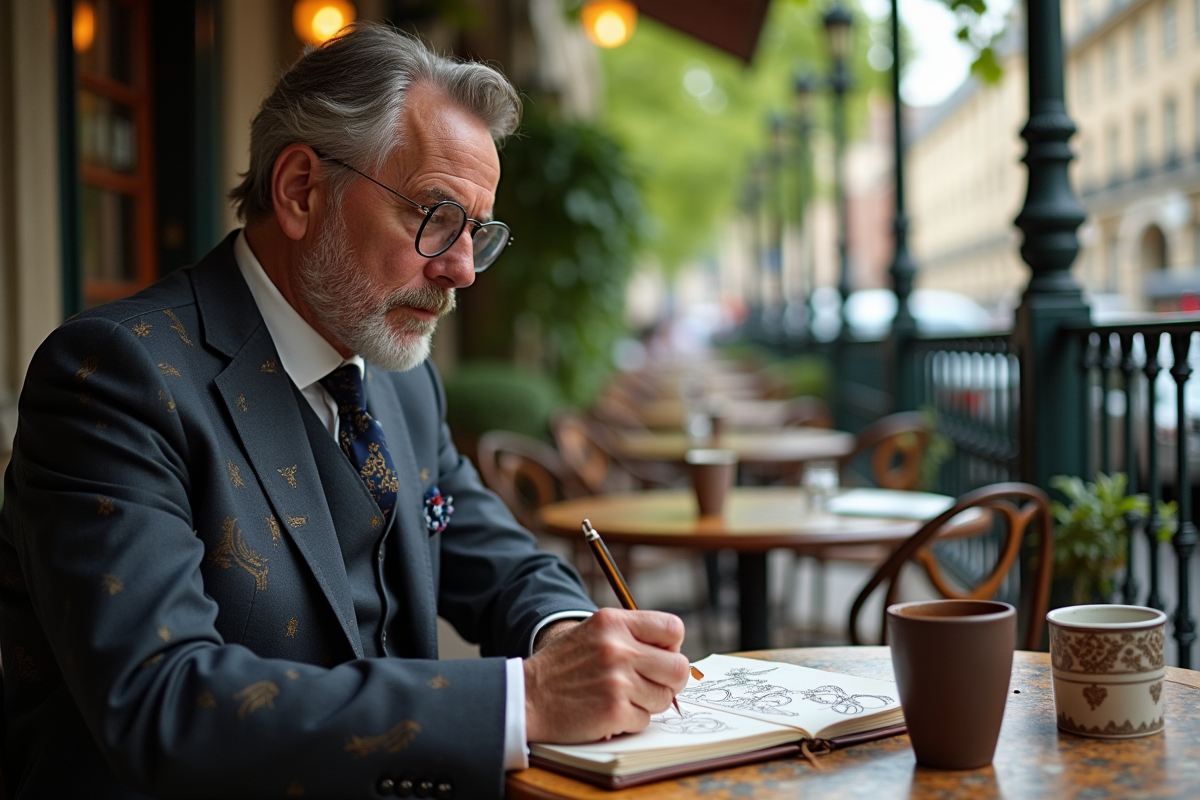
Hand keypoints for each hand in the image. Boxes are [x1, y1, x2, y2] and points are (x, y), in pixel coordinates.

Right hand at [523, 607, 689, 743]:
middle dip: (669, 681)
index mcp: (613, 622)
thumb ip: (630, 635)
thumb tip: (673, 653)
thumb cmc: (563, 667)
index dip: (671, 647)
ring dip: (647, 703)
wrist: (527, 697)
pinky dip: (630, 721)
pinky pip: (645, 720)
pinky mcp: (614, 711)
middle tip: (650, 685)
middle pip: (679, 667)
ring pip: (664, 697)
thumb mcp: (593, 632)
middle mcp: (618, 648)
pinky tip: (608, 712)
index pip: (673, 628)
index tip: (660, 657)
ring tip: (620, 697)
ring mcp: (617, 680)